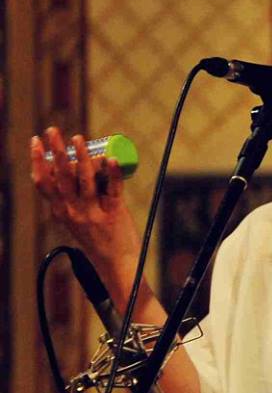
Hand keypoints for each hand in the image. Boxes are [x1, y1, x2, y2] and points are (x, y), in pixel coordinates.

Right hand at [27, 128, 141, 270]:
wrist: (115, 262)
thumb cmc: (96, 236)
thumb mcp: (74, 219)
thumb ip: (70, 199)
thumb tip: (69, 169)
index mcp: (60, 211)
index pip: (43, 183)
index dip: (38, 161)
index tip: (35, 142)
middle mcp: (73, 211)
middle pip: (61, 176)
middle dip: (55, 151)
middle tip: (52, 130)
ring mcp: (93, 211)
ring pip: (85, 179)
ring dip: (81, 156)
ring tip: (77, 138)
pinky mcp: (114, 212)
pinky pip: (113, 188)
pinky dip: (112, 172)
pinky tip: (110, 158)